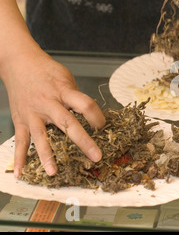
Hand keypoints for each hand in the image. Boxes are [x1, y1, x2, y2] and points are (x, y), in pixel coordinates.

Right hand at [2, 49, 104, 176]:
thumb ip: (76, 98)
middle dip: (83, 141)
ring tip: (54, 172)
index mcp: (64, 92)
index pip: (85, 104)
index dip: (97, 116)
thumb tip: (92, 116)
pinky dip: (19, 157)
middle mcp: (48, 103)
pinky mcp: (20, 120)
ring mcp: (33, 113)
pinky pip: (20, 141)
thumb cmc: (48, 71)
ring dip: (47, 155)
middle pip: (68, 123)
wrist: (19, 62)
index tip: (104, 127)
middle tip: (96, 157)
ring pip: (41, 137)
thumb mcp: (66, 79)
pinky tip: (20, 172)